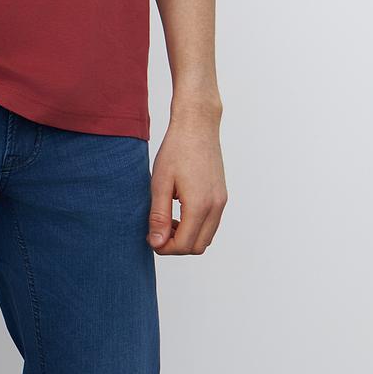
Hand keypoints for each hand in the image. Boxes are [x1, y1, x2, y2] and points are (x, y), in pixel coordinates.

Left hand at [148, 118, 227, 253]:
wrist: (197, 126)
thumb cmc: (176, 150)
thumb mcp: (160, 183)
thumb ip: (159, 216)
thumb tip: (157, 243)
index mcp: (200, 205)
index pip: (184, 245)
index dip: (164, 247)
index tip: (150, 237)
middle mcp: (216, 206)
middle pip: (198, 247)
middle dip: (176, 246)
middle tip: (157, 231)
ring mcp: (221, 202)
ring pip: (206, 238)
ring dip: (187, 237)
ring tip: (167, 221)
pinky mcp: (222, 196)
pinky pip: (211, 224)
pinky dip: (196, 227)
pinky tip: (179, 212)